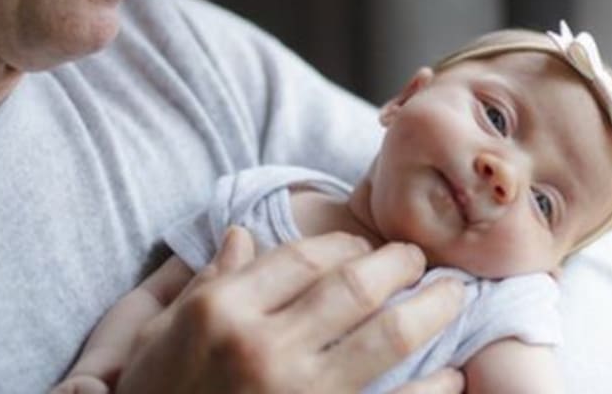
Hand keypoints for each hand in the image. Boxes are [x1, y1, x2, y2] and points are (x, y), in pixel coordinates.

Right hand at [114, 226, 464, 392]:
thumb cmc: (157, 392)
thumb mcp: (162, 332)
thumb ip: (211, 281)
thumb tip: (241, 234)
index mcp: (223, 311)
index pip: (302, 256)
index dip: (344, 243)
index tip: (364, 245)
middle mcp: (263, 347)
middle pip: (353, 287)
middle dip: (399, 265)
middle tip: (419, 259)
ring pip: (387, 338)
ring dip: (431, 310)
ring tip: (454, 296)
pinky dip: (431, 389)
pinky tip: (452, 373)